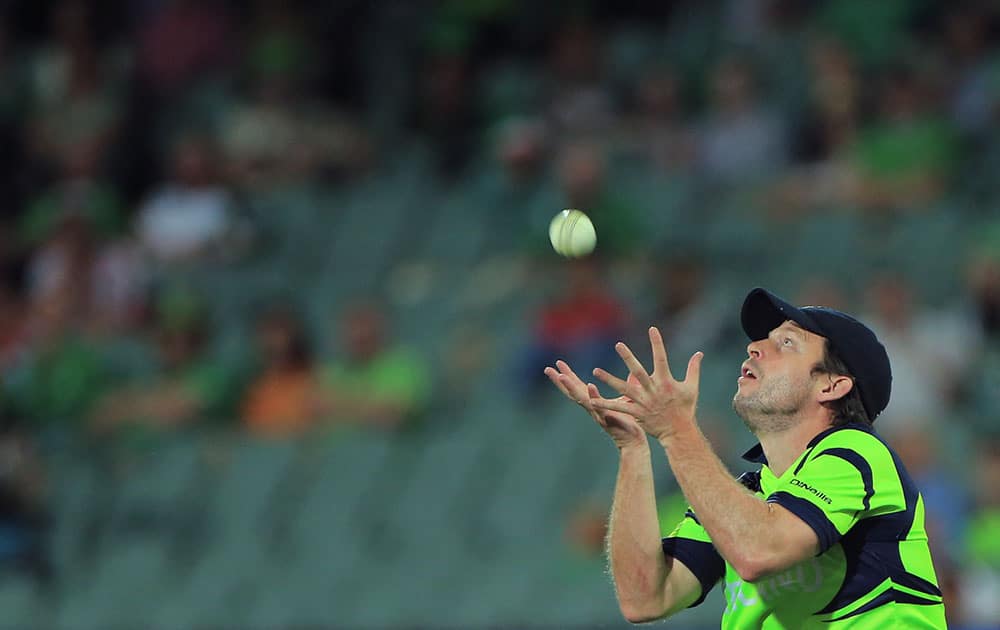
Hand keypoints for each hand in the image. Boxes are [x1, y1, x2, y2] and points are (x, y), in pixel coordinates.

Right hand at [544, 360, 645, 449]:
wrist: (634, 443)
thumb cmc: (630, 423)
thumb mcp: (627, 401)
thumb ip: (627, 387)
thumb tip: (633, 374)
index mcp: (594, 403)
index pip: (578, 387)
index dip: (568, 375)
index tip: (558, 363)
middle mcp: (592, 408)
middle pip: (572, 392)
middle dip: (559, 381)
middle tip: (548, 369)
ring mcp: (597, 414)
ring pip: (580, 399)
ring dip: (570, 387)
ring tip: (561, 376)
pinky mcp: (607, 419)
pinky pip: (599, 406)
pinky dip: (594, 396)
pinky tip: (590, 385)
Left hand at [589, 327, 702, 441]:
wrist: (679, 432)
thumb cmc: (686, 408)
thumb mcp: (692, 388)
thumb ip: (693, 369)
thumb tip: (699, 353)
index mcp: (666, 382)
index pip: (661, 358)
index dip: (657, 343)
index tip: (652, 329)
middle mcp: (653, 390)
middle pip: (638, 371)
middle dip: (628, 358)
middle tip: (619, 345)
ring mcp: (644, 402)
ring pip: (624, 388)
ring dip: (609, 380)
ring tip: (595, 371)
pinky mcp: (637, 413)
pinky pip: (619, 408)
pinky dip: (605, 404)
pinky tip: (592, 400)